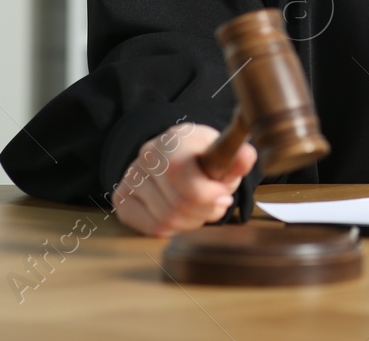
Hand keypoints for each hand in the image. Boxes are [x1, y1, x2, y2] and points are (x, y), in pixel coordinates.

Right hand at [111, 122, 256, 236]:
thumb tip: (246, 157)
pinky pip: (150, 227)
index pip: (181, 173)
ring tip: (199, 209)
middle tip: (215, 206)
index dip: (206, 194)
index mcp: (175, 139)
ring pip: (165, 219)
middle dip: (204, 212)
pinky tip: (180, 215)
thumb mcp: (224, 154)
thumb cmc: (204, 157)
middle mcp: (147, 154)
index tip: (224, 198)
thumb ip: (238, 158)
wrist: (177, 155)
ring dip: (190, 222)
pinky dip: (171, 229)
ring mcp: (131, 176)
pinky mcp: (122, 198)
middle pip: (176, 203)